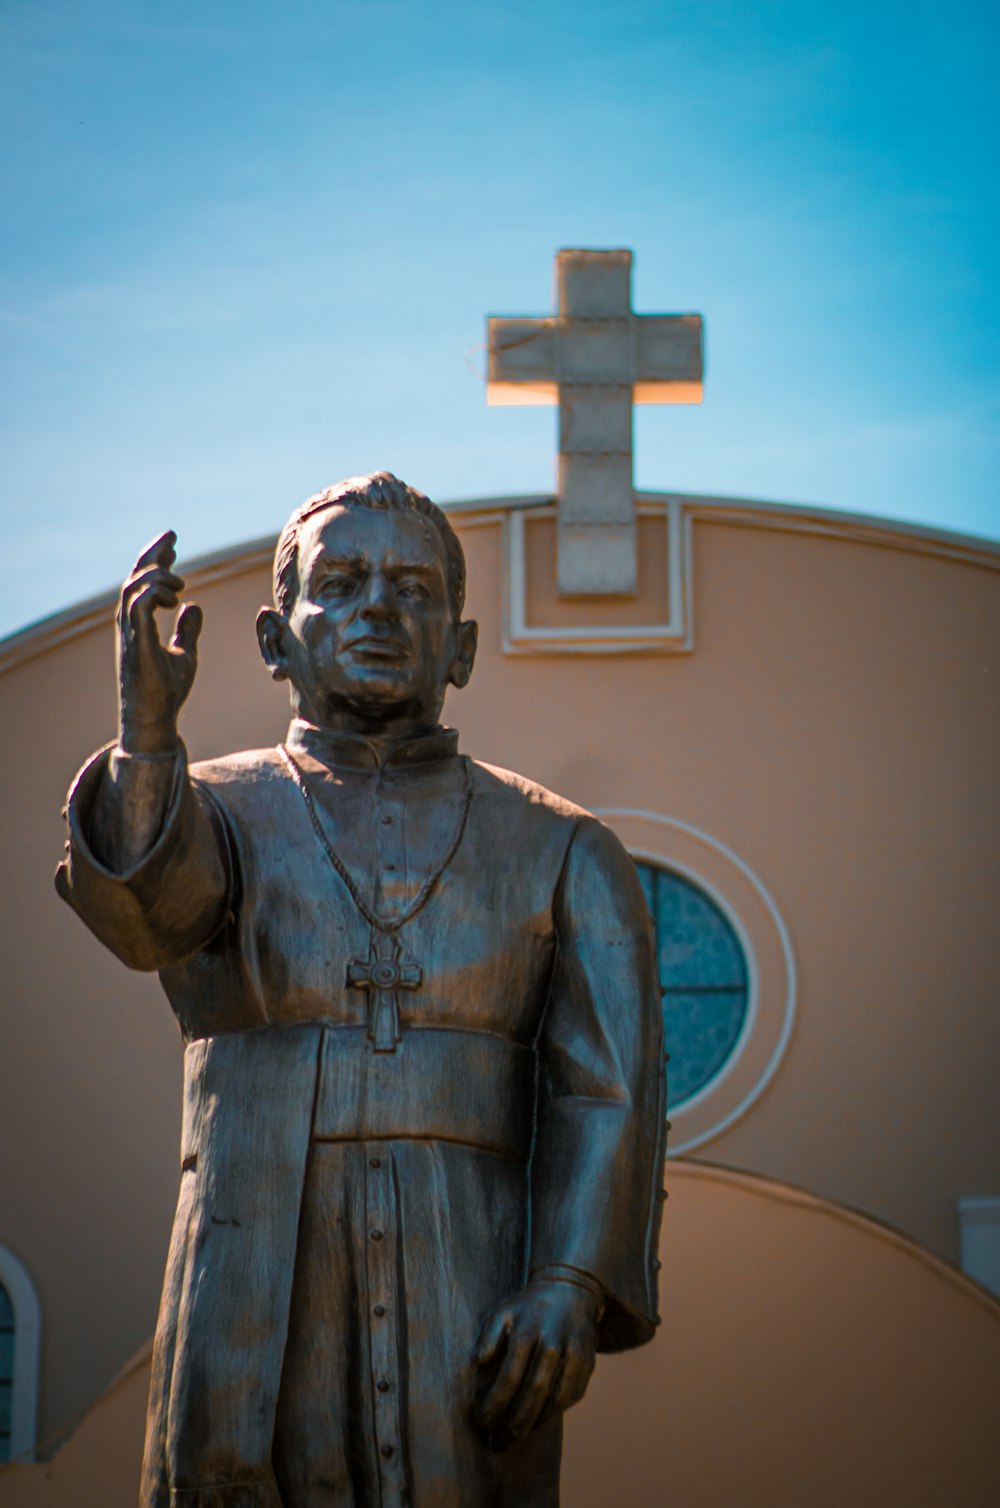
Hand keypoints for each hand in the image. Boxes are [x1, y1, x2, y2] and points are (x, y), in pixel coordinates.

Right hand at [116, 532, 202, 753]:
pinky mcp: (136, 644)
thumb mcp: (185, 655)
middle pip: (133, 577)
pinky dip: (156, 593)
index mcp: (138, 625)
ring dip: (157, 576)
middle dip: (153, 554)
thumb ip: (187, 631)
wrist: (155, 720)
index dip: (156, 560)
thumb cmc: (166, 693)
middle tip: (174, 537)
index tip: (174, 544)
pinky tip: (177, 598)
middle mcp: (129, 625)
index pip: (141, 583)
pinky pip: (138, 605)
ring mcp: (130, 634)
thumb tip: (194, 607)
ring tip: (181, 581)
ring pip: (132, 587)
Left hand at [472, 1278, 598, 1448]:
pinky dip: (555, 1412)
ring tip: (516, 1438)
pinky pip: (572, 1396)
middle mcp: (553, 1344)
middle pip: (533, 1394)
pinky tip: (539, 1421)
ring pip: (555, 1399)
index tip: (483, 1422)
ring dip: (535, 1423)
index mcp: (528, 1331)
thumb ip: (489, 1336)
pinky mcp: (588, 1363)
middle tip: (498, 1444)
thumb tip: (477, 1364)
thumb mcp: (504, 1311)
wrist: (571, 1289)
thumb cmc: (530, 1305)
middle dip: (514, 1424)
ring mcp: (574, 1354)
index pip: (509, 1377)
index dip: (496, 1404)